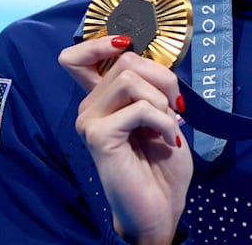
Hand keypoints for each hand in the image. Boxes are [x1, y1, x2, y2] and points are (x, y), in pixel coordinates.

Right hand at [59, 36, 191, 244]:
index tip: (127, 47)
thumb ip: (150, 86)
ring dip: (161, 100)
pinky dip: (163, 121)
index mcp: (103, 100)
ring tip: (169, 125)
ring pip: (129, 79)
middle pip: (125, 60)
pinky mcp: (99, 136)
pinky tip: (168, 140)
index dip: (98, 43)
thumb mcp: (162, 113)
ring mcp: (90, 121)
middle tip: (176, 106)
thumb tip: (153, 62)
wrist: (160, 208)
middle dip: (162, 77)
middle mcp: (90, 107)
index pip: (75, 58)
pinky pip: (139, 108)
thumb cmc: (162, 164)